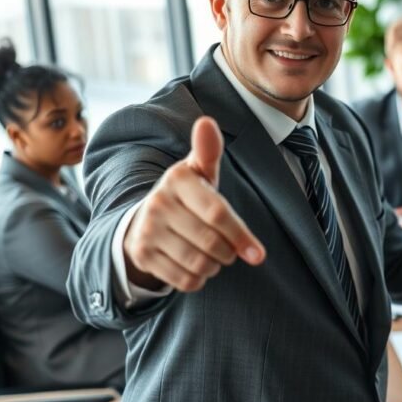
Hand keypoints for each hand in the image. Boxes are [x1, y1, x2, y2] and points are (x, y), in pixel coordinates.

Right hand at [123, 117, 265, 291]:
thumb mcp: (199, 172)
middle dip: (229, 251)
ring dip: (215, 265)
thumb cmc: (187, 194)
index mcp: (177, 179)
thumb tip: (206, 121)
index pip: (218, 214)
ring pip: (199, 264)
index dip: (241, 236)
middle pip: (212, 242)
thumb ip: (209, 151)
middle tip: (230, 249)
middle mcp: (157, 203)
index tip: (259, 255)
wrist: (143, 220)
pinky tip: (196, 265)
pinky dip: (198, 278)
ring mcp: (146, 230)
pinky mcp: (142, 255)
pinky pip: (184, 280)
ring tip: (213, 255)